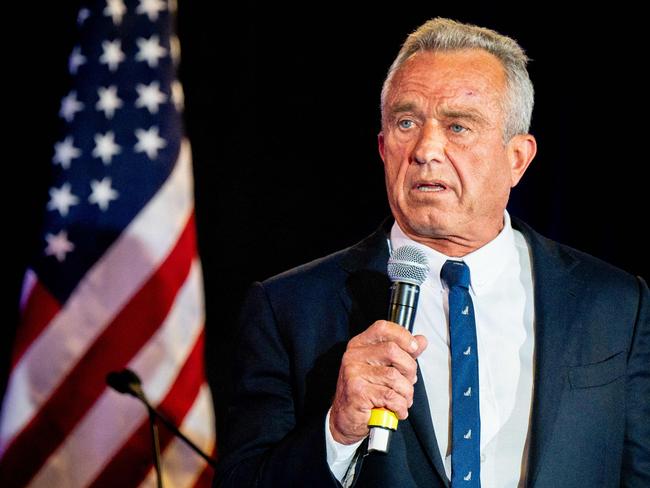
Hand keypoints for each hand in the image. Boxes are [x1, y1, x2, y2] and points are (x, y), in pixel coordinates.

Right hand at [329, 320, 427, 444]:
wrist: (345, 418)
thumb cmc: (366, 392)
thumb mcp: (383, 368)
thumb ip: (403, 353)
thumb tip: (421, 340)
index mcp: (360, 345)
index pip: (382, 328)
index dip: (403, 335)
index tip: (414, 347)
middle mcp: (354, 356)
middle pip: (392, 351)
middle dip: (409, 369)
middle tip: (409, 382)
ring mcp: (354, 373)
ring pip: (394, 377)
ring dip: (406, 392)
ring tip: (403, 399)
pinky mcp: (358, 392)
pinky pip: (390, 396)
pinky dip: (400, 406)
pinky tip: (397, 409)